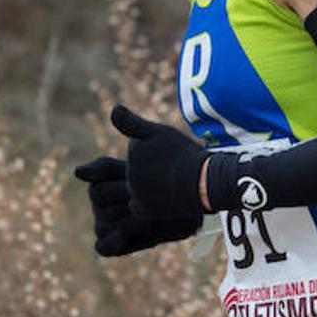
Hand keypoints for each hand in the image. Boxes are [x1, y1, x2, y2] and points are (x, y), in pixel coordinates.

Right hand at [74, 155, 199, 256]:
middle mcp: (98, 206)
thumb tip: (76, 173)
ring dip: (128, 219)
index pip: (97, 183)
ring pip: (103, 223)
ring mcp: (103, 226)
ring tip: (148, 215)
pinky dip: (110, 244)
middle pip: (100, 199)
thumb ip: (103, 168)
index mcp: (99, 183)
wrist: (185, 204)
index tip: (134, 180)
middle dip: (124, 196)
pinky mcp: (113, 246)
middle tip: (145, 198)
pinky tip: (122, 237)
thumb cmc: (158, 182)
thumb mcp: (135, 167)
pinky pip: (102, 247)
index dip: (119, 182)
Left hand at [110, 104, 209, 220]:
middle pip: (141, 168)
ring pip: (142, 186)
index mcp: (134, 148)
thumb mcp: (161, 132)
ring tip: (175, 182)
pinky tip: (168, 197)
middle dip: (156, 169)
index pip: (141, 148)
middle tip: (175, 168)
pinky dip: (154, 201)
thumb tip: (113, 108)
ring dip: (155, 185)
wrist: (203, 183)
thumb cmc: (185, 155)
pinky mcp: (141, 208)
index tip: (172, 151)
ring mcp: (134, 190)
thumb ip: (132, 122)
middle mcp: (129, 170)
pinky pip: (142, 204)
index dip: (158, 149)